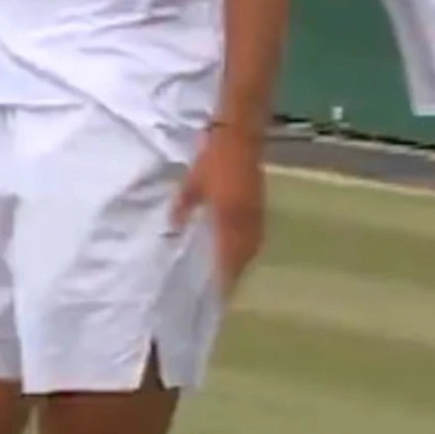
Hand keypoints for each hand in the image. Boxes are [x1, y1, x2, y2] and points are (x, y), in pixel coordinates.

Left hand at [173, 123, 265, 297]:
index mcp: (228, 220)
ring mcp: (257, 215)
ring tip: (228, 275)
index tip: (213, 299)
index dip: (221, 280)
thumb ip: (183, 207)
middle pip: (242, 259)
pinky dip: (247, 248)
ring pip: (251, 249)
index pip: (227, 260)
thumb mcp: (192, 182)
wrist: (241, 134)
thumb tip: (174, 228)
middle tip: (218, 290)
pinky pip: (255, 236)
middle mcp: (246, 223)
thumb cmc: (213, 157)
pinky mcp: (261, 206)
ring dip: (241, 264)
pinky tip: (238, 249)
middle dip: (232, 277)